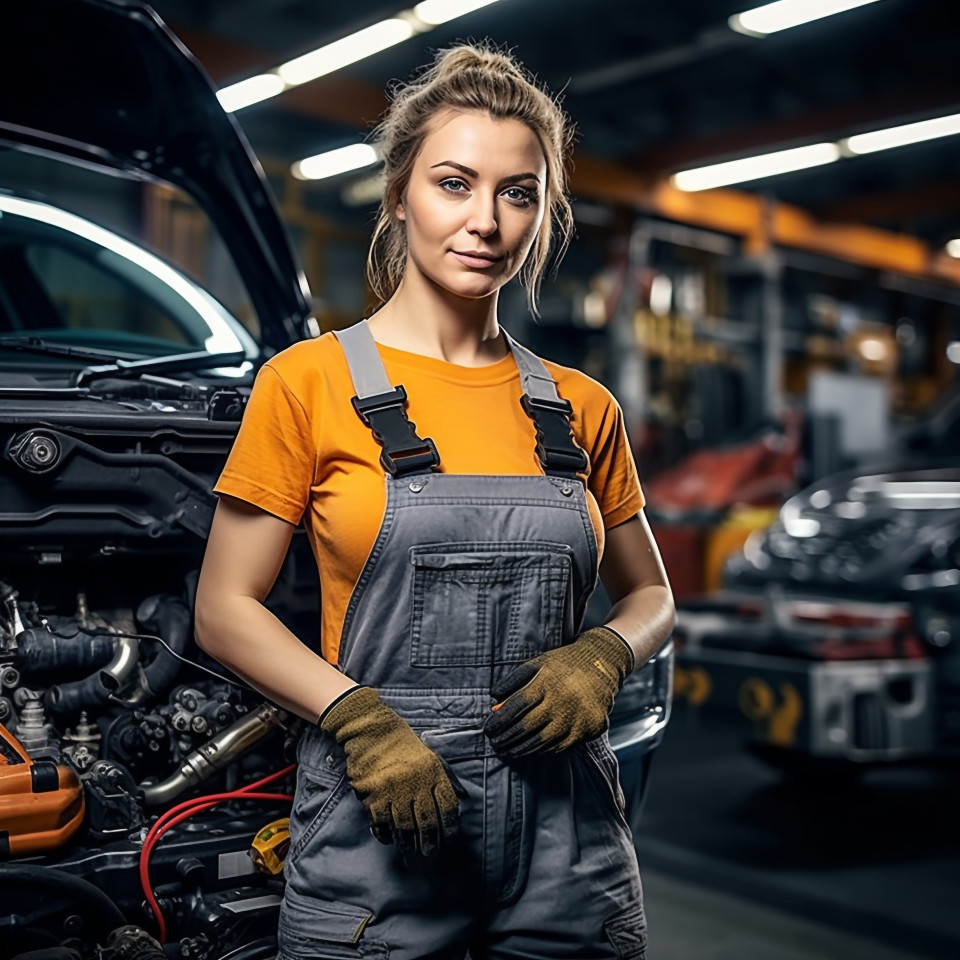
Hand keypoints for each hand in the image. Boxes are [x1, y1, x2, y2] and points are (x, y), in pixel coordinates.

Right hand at [318, 686, 463, 855]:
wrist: (372, 731)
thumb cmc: (404, 745)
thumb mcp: (431, 756)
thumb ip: (448, 777)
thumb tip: (464, 797)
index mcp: (432, 772)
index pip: (448, 805)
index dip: (450, 825)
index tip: (450, 837)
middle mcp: (415, 783)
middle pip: (427, 821)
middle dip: (430, 841)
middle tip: (431, 852)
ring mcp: (393, 791)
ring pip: (405, 826)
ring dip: (409, 842)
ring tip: (411, 850)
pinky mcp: (373, 795)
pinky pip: (382, 824)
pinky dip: (387, 834)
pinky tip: (391, 838)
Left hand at [483, 626, 634, 757]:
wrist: (602, 664)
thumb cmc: (564, 663)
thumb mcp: (538, 663)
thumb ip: (514, 681)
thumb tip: (493, 701)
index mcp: (547, 683)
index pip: (516, 706)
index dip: (499, 720)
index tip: (488, 729)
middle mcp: (562, 702)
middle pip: (526, 727)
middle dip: (506, 738)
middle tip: (494, 743)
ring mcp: (577, 718)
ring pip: (542, 742)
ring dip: (520, 749)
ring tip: (507, 750)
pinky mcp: (588, 729)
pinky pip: (560, 746)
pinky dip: (541, 750)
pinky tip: (530, 748)